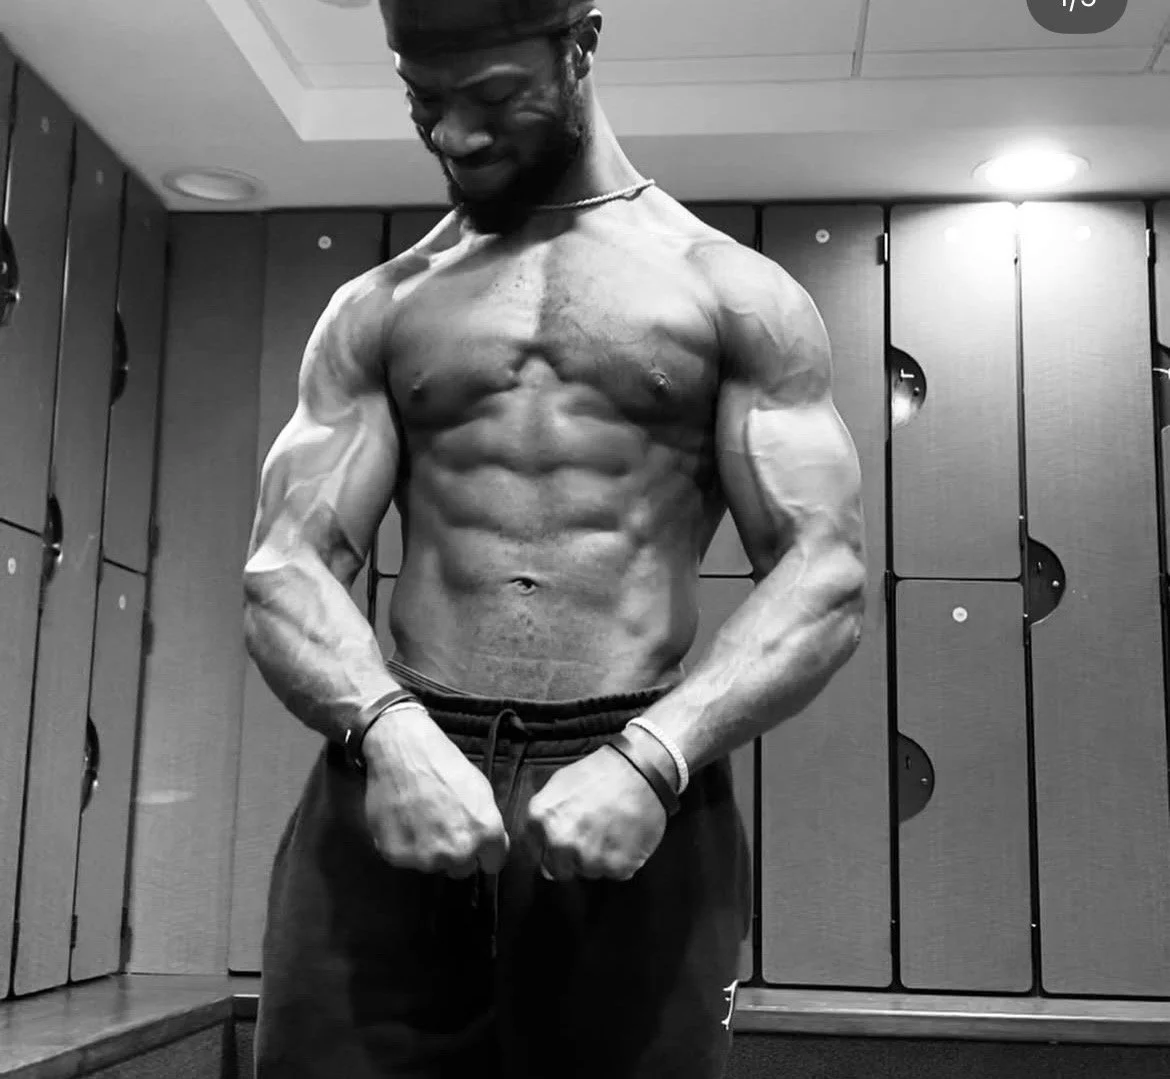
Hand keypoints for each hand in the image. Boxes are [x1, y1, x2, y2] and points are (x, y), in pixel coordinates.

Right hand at [362, 706, 508, 877]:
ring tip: (420, 819)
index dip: (484, 852)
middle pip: (462, 869)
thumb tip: (488, 847)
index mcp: (485, 834)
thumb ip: (488, 825)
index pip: (492, 864)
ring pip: (432, 865)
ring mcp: (426, 857)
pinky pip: (406, 858)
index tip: (474, 842)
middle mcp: (458, 852)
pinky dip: (404, 845)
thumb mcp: (481, 790)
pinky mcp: (397, 856)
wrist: (403, 751)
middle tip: (443, 826)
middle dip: (456, 853)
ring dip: (429, 850)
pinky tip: (403, 820)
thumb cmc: (446, 765)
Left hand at [523, 743, 667, 881]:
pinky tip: (626, 838)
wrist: (640, 769)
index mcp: (541, 819)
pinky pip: (615, 873)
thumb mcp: (560, 782)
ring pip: (589, 872)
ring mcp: (589, 857)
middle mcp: (560, 842)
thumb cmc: (600, 772)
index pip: (537, 852)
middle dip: (572, 859)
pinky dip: (621, 860)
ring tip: (611, 833)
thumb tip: (541, 844)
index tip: (568, 837)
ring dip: (598, 860)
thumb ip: (545, 813)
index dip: (552, 848)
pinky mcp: (617, 866)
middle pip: (560, 870)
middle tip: (591, 838)